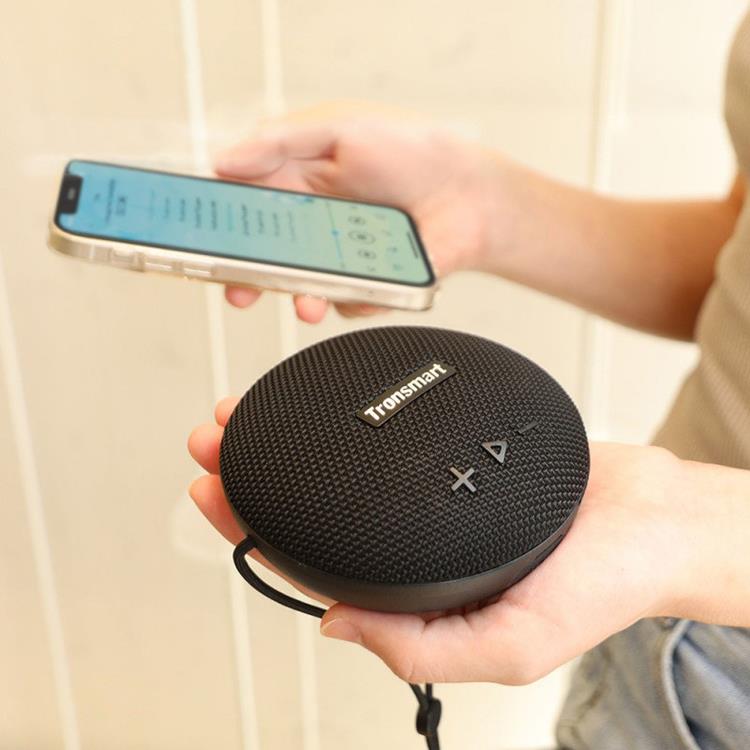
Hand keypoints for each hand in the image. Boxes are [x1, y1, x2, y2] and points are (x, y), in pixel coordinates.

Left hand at [189, 400, 695, 683]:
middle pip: (312, 508)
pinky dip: (344, 421)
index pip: (312, 562)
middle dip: (251, 475)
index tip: (212, 491)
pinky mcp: (451, 456)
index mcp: (413, 592)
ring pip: (339, 469)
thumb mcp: (512, 647)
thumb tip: (334, 625)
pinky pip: (386, 439)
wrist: (651, 518)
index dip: (253, 527)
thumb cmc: (597, 587)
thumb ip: (421, 647)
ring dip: (285, 444)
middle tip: (210, 442)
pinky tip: (319, 406)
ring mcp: (428, 495)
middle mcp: (411, 542)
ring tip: (241, 416)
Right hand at [214, 102, 495, 322]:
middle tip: (237, 290)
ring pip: (302, 289)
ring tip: (307, 302)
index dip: (219, 226)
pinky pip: (349, 302)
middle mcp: (313, 227)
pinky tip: (370, 287)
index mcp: (296, 186)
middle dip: (246, 279)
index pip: (243, 210)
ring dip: (300, 299)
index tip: (197, 241)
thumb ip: (279, 142)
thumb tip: (222, 160)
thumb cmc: (410, 151)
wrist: (470, 193)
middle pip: (264, 259)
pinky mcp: (369, 285)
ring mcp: (339, 260)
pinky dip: (355, 300)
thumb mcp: (338, 130)